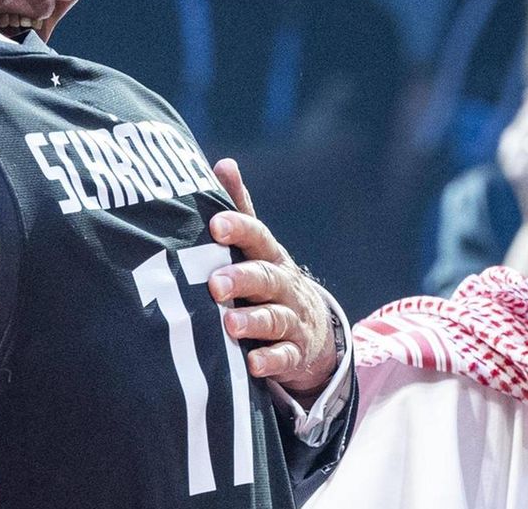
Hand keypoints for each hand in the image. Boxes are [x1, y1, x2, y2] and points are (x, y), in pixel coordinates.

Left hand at [206, 159, 336, 396]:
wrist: (313, 330)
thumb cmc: (267, 278)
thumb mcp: (257, 246)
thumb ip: (240, 208)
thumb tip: (223, 162)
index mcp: (269, 257)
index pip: (257, 238)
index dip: (239, 229)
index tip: (216, 225)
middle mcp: (282, 285)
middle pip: (265, 278)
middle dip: (241, 280)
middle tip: (215, 284)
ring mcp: (292, 320)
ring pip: (274, 319)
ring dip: (252, 322)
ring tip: (229, 325)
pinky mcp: (294, 354)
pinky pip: (284, 358)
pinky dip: (270, 362)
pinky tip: (253, 365)